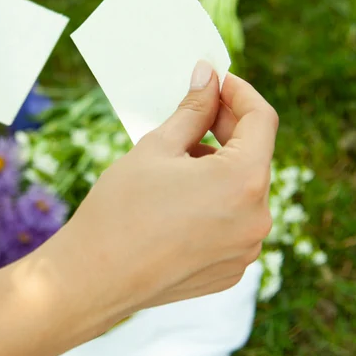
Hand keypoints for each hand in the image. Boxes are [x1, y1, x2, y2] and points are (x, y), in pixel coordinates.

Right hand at [45, 63, 277, 324]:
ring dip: (220, 168)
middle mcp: (257, 219)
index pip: (262, 120)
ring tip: (176, 164)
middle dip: (227, 130)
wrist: (94, 277)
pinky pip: (232, 224)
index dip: (240, 93)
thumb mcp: (157, 147)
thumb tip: (208, 78)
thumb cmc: (120, 209)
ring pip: (243, 192)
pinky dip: (215, 204)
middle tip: (194, 112)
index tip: (217, 81)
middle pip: (254, 156)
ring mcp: (246, 250)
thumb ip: (193, 109)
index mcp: (243, 181)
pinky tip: (178, 202)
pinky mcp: (230, 271)